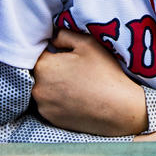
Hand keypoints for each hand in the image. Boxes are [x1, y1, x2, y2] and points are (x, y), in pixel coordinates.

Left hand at [32, 29, 146, 135]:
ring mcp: (43, 106)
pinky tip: (75, 98)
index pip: (36, 53)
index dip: (51, 52)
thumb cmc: (104, 73)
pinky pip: (49, 105)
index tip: (64, 56)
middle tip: (73, 71)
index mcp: (44, 66)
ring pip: (43, 89)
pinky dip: (57, 101)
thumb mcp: (87, 44)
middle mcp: (38, 88)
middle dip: (51, 70)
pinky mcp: (51, 119)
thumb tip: (51, 39)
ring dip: (52, 86)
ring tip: (75, 86)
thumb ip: (63, 35)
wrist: (119, 109)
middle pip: (39, 73)